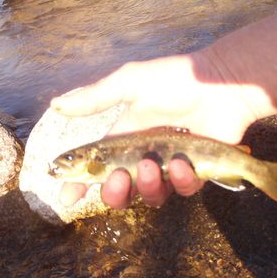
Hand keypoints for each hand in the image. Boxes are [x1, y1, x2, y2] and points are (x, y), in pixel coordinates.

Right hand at [51, 53, 260, 207]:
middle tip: (118, 178)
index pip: (95, 166)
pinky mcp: (194, 174)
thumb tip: (56, 105)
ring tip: (154, 164)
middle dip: (114, 192)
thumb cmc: (175, 80)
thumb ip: (95, 97)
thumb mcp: (130, 83)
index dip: (79, 184)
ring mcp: (168, 168)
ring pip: (149, 196)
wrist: (220, 85)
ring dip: (147, 186)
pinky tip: (182, 162)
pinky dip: (180, 180)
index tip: (66, 197)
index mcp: (124, 139)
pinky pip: (181, 189)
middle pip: (119, 190)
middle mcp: (142, 158)